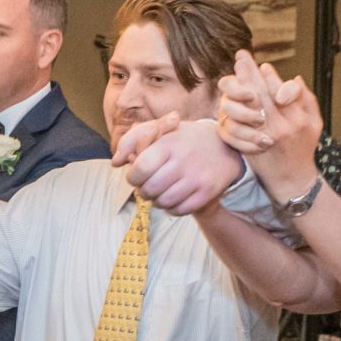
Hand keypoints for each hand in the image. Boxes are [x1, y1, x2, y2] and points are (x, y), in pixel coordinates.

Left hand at [117, 114, 247, 214]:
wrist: (225, 146)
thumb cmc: (184, 139)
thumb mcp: (160, 130)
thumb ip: (132, 140)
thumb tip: (115, 162)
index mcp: (169, 144)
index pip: (140, 169)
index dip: (132, 177)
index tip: (136, 176)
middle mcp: (183, 161)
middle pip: (150, 189)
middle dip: (143, 190)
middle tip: (147, 186)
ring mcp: (196, 178)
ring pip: (164, 202)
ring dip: (157, 200)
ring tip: (160, 191)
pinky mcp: (207, 192)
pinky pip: (180, 210)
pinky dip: (172, 208)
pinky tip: (174, 197)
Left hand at [214, 50, 323, 196]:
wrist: (292, 180)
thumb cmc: (304, 148)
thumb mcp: (315, 123)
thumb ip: (307, 100)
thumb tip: (295, 78)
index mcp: (296, 118)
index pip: (281, 90)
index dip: (270, 76)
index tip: (261, 64)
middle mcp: (280, 126)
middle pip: (260, 93)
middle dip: (249, 72)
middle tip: (241, 56)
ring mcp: (263, 137)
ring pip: (245, 108)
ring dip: (236, 90)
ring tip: (231, 76)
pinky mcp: (249, 147)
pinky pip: (235, 128)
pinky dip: (229, 114)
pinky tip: (226, 102)